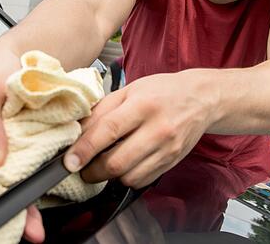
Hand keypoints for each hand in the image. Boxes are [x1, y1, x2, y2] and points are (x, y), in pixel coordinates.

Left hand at [63, 71, 217, 187]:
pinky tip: (125, 165)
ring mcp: (167, 148)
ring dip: (109, 176)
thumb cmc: (162, 91)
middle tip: (82, 168)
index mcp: (142, 105)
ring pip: (128, 176)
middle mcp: (157, 128)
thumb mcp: (129, 90)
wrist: (201, 98)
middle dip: (92, 171)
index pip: (108, 131)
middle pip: (117, 162)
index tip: (69, 161)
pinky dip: (127, 178)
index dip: (84, 149)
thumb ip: (102, 110)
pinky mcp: (172, 162)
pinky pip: (142, 181)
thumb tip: (77, 131)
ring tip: (103, 164)